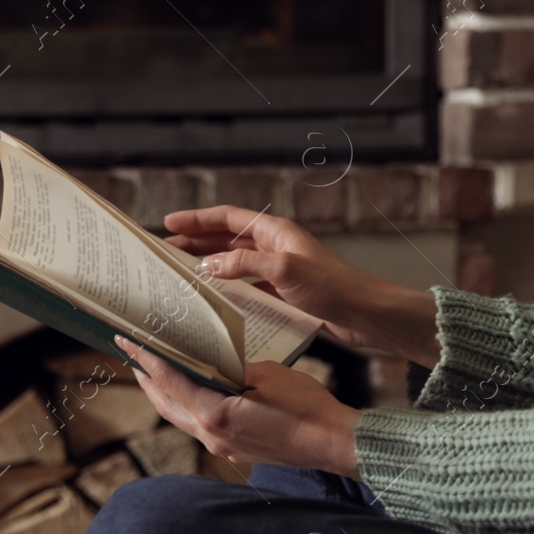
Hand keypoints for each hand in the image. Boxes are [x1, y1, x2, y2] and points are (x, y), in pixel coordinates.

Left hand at [115, 335, 359, 476]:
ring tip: (156, 374)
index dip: (147, 360)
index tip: (127, 344)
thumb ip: (234, 368)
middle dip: (148, 379)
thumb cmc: (306, 408)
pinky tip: (194, 394)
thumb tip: (220, 366)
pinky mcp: (236, 449)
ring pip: (182, 418)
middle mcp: (211, 435)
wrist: (334, 443)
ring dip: (166, 395)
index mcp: (215, 414)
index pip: (170, 382)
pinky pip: (201, 426)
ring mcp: (223, 446)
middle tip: (134, 356)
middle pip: (167, 404)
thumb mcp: (267, 375)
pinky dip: (189, 406)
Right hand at [164, 206, 440, 364]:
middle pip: (227, 237)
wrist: (366, 315)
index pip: (227, 218)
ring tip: (182, 272)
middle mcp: (276, 246)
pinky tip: (214, 297)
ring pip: (235, 261)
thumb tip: (209, 264)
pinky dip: (228, 286)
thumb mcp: (284, 271)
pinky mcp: (285, 292)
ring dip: (209, 264)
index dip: (196, 219)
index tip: (168, 223)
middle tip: (167, 250)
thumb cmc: (332, 288)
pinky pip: (248, 284)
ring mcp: (280, 269)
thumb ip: (245, 264)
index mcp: (275, 232)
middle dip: (197, 240)